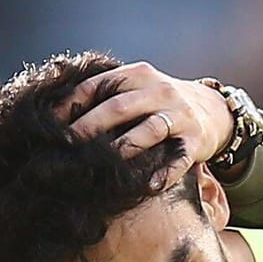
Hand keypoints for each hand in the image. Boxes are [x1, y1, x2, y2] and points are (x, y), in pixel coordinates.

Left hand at [61, 61, 233, 162]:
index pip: (100, 85)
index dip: (73, 103)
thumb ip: (107, 95)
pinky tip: (146, 186)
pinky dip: (162, 174)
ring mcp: (180, 117)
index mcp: (140, 75)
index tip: (50, 124)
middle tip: (66, 146)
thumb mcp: (138, 88)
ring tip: (99, 167)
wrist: (213, 111)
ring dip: (122, 149)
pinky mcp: (196, 142)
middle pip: (119, 107)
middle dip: (89, 126)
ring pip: (148, 131)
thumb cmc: (160, 103)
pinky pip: (178, 160)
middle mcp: (161, 92)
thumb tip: (56, 115)